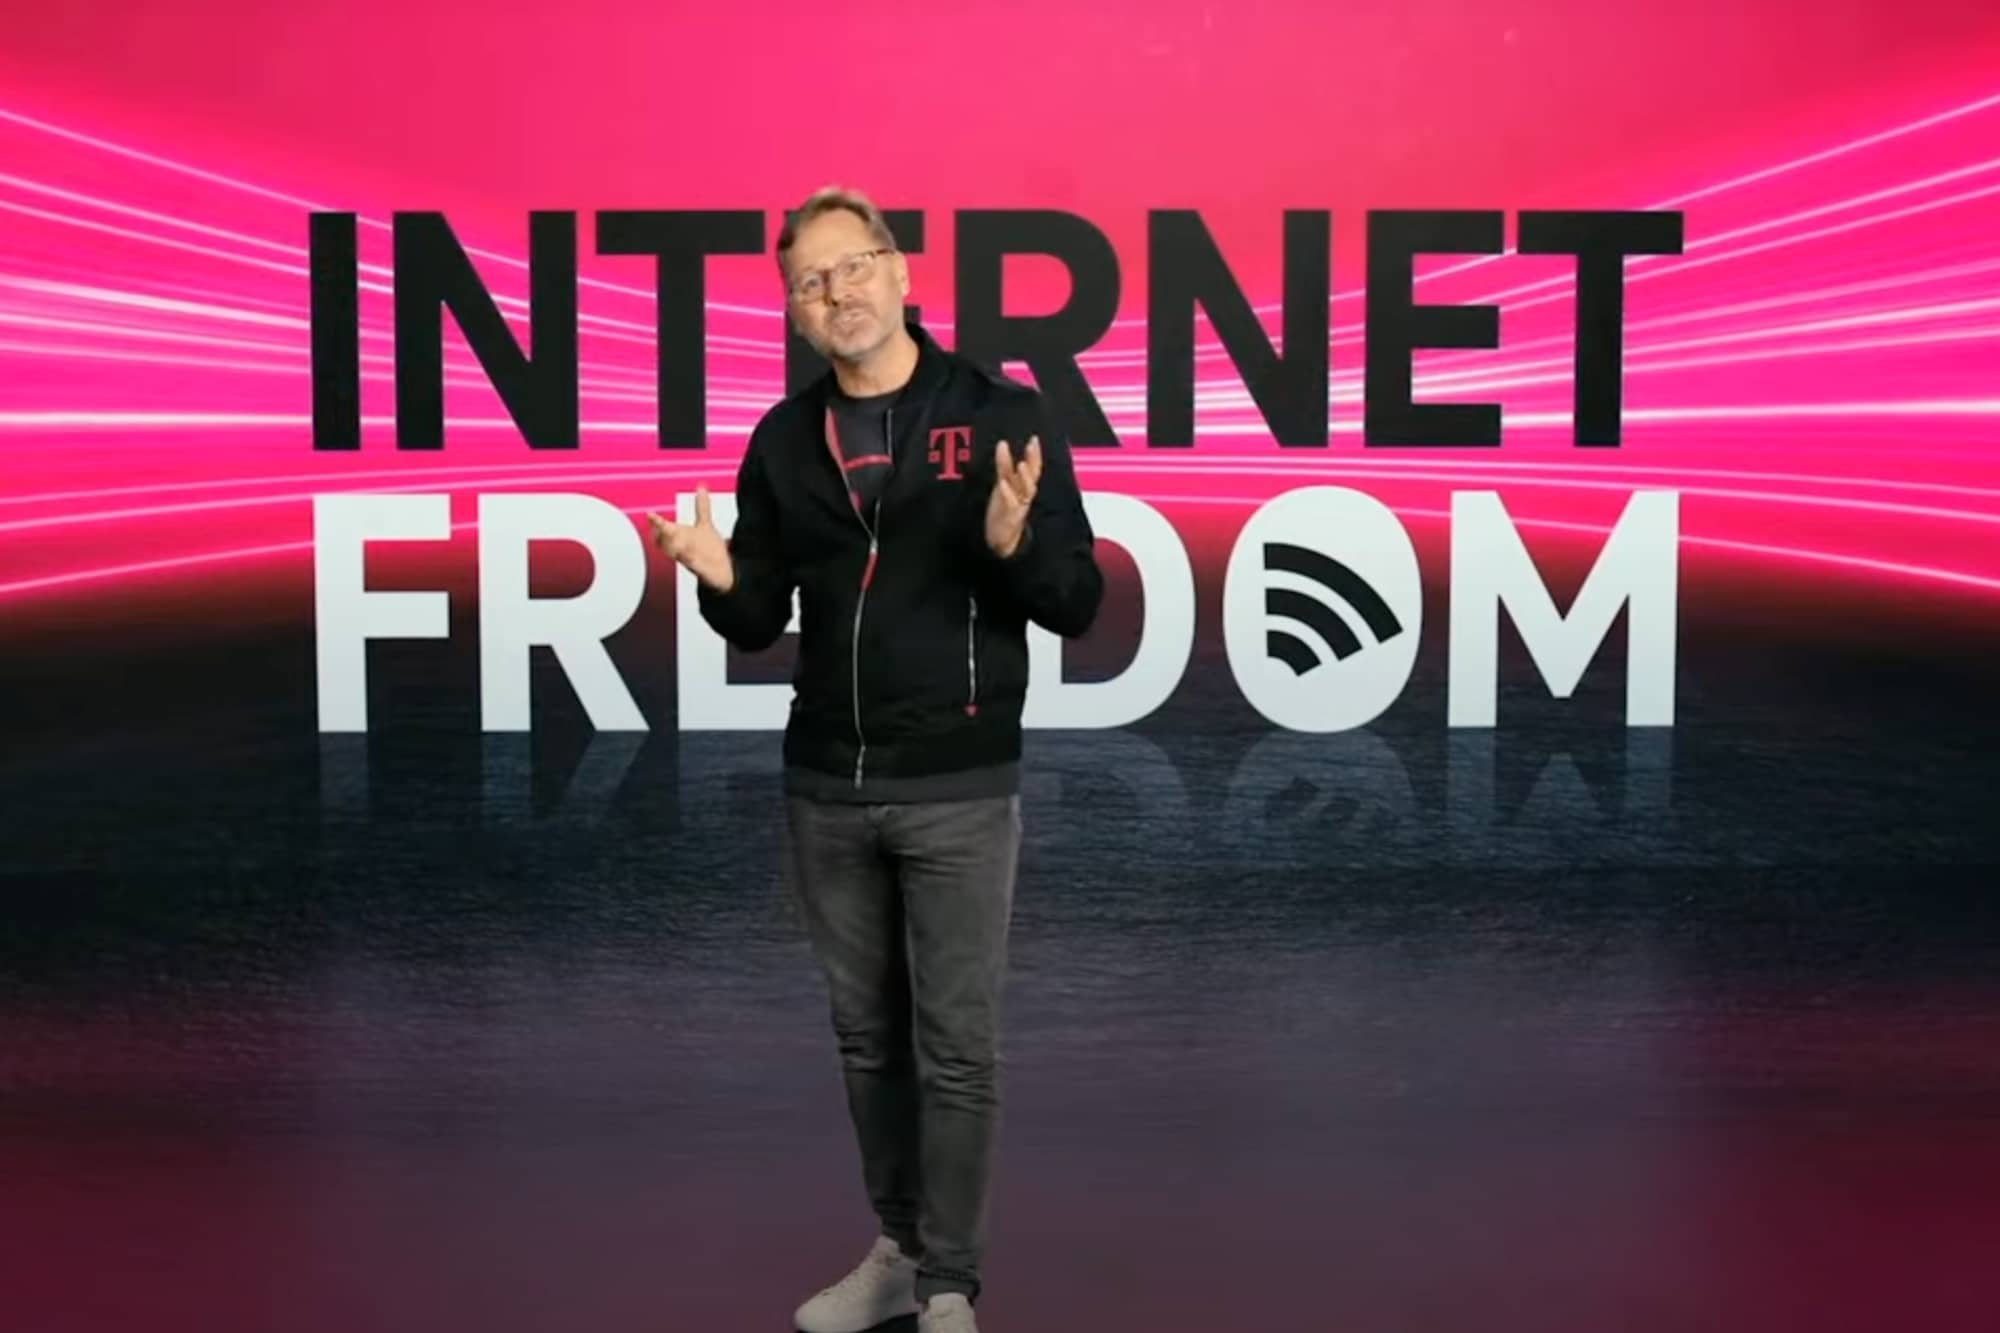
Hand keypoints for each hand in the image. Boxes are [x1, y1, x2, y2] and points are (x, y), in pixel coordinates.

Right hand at [646, 484, 735, 590]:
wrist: (721, 573)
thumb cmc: (708, 550)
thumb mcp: (705, 525)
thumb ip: (702, 507)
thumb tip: (701, 487)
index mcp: (682, 537)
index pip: (666, 529)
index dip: (657, 522)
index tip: (650, 514)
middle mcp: (683, 548)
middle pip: (667, 540)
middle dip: (663, 533)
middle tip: (658, 524)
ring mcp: (691, 559)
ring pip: (677, 553)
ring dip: (673, 545)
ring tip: (670, 535)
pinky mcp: (701, 570)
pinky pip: (693, 565)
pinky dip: (690, 561)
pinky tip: (688, 556)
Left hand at [985, 436, 1040, 557]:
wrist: (1002, 538)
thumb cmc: (1005, 508)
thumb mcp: (1004, 484)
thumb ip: (1004, 465)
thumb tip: (1003, 444)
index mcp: (1024, 487)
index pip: (1033, 468)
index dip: (1034, 454)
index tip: (1034, 439)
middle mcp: (1024, 495)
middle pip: (1032, 476)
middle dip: (1034, 460)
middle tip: (1032, 445)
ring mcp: (1018, 506)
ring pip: (1026, 491)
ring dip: (1024, 477)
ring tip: (1021, 464)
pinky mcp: (1010, 518)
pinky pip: (1011, 505)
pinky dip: (1008, 494)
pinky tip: (1003, 484)